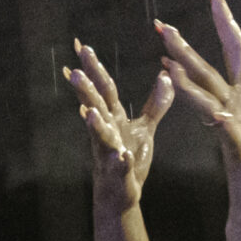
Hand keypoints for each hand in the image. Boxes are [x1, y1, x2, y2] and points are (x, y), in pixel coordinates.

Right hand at [64, 40, 172, 213]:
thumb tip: (166, 76)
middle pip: (95, 107)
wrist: (120, 194)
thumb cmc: (128, 157)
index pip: (103, 89)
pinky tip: (123, 156)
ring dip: (95, 125)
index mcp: (113, 118)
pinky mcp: (118, 174)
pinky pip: (119, 167)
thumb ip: (154, 103)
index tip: (82, 46)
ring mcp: (109, 153)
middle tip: (74, 72)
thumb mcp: (144, 128)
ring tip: (91, 112)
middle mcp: (106, 132)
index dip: (93, 68)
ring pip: (100, 137)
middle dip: (85, 91)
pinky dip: (121, 162)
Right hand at [157, 0, 240, 215]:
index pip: (235, 51)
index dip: (225, 22)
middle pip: (206, 72)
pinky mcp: (238, 153)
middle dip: (184, 49)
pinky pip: (229, 134)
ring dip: (188, 81)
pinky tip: (214, 113)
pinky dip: (223, 122)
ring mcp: (231, 129)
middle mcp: (233, 108)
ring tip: (167, 62)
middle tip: (161, 26)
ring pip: (206, 99)